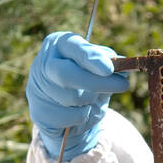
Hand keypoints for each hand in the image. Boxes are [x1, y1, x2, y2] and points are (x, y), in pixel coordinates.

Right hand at [26, 31, 129, 158]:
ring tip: (94, 98)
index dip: (91, 58)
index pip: (73, 47)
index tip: (109, 69)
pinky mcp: (39, 112)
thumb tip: (124, 64)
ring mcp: (38, 89)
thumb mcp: (100, 69)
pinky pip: (70, 117)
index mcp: (59, 45)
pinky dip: (84, 116)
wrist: (67, 113)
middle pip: (66, 74)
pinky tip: (82, 111)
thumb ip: (110, 64)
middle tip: (124, 85)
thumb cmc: (86, 82)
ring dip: (92, 100)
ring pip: (72, 98)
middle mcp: (43, 64)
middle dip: (97, 82)